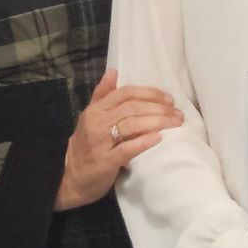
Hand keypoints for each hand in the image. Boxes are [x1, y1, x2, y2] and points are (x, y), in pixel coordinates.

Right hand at [54, 69, 182, 210]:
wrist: (70, 177)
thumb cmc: (85, 145)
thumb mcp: (90, 116)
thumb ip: (102, 94)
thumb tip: (113, 70)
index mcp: (96, 110)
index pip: (125, 93)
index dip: (148, 93)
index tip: (168, 98)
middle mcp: (97, 122)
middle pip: (132, 108)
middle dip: (158, 108)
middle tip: (177, 112)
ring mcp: (100, 142)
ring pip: (131, 125)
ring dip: (156, 122)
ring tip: (175, 123)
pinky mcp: (105, 161)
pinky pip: (126, 149)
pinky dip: (143, 142)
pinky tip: (158, 138)